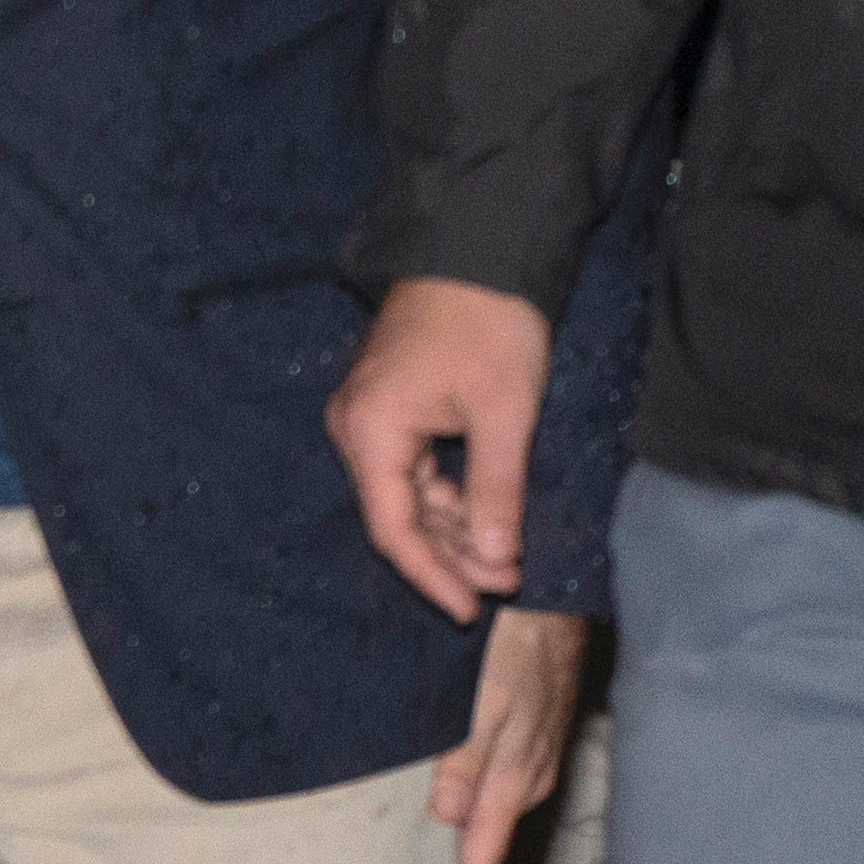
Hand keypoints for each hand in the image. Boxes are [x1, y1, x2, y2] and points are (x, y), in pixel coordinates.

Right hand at [328, 274, 554, 620]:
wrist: (475, 252)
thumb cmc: (488, 326)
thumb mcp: (503, 414)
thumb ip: (495, 491)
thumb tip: (494, 561)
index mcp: (370, 430)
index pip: (392, 527)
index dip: (431, 575)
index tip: (470, 610)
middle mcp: (356, 428)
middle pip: (396, 515)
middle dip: (451, 554)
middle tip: (507, 582)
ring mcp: (370, 418)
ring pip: (407, 496)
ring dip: (455, 528)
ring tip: (507, 556)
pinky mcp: (390, 408)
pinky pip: (413, 470)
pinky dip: (450, 496)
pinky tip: (487, 516)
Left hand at [438, 605, 593, 863]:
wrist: (555, 605)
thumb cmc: (519, 649)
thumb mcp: (488, 703)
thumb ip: (466, 761)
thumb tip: (445, 818)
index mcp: (512, 784)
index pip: (481, 858)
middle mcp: (524, 784)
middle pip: (482, 848)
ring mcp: (529, 766)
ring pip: (487, 820)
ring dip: (457, 845)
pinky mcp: (527, 745)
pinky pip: (493, 791)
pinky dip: (469, 810)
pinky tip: (443, 812)